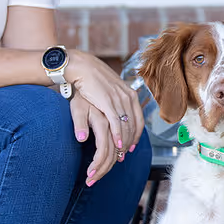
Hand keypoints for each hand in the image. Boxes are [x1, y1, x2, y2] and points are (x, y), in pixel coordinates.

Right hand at [66, 51, 144, 178]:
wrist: (83, 67)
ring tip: (119, 154)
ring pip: (126, 126)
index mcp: (130, 95)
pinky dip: (118, 135)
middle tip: (124, 155)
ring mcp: (119, 99)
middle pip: (133, 126)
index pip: (139, 120)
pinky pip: (116, 122)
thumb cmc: (94, 81)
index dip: (137, 136)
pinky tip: (117, 144)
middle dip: (129, 143)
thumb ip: (117, 103)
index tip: (131, 146)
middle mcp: (128, 97)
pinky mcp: (108, 102)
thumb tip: (120, 115)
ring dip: (124, 143)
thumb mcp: (110, 91)